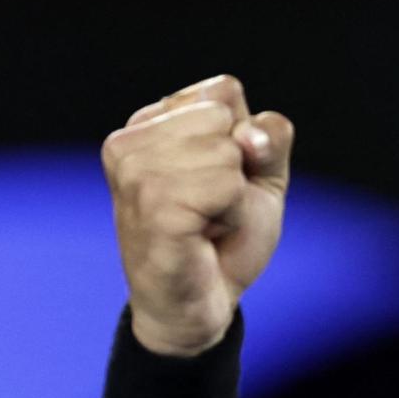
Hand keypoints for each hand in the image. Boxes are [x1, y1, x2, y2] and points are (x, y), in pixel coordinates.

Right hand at [101, 74, 294, 355]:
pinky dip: (232, 217)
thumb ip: (269, 137)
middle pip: (223, 116)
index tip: (216, 180)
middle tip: (210, 208)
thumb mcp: (259, 175)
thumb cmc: (224, 238)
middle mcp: (129, 143)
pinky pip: (227, 186)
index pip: (223, 90)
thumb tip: (249, 138)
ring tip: (205, 224)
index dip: (242, 138)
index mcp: (145, 124)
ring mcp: (135, 175)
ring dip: (234, 197)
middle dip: (237, 167)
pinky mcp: (152, 207)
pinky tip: (203, 238)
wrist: (200, 307)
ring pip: (227, 152)